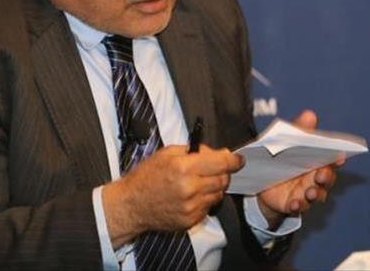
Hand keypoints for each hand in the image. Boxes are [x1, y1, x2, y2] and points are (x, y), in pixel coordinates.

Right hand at [103, 144, 243, 246]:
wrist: (132, 204)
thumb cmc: (146, 177)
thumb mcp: (166, 153)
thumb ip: (193, 150)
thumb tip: (216, 152)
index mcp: (183, 167)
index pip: (221, 162)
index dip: (233, 159)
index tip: (238, 159)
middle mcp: (189, 188)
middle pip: (223, 179)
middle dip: (223, 172)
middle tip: (215, 169)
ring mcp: (190, 207)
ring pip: (218, 194)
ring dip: (214, 187)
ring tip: (199, 182)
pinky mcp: (190, 220)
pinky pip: (208, 208)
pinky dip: (205, 200)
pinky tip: (192, 195)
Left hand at [256, 109, 342, 227]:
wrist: (262, 180)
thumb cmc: (281, 158)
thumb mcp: (287, 142)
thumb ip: (299, 130)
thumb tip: (310, 114)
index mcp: (316, 162)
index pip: (331, 160)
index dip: (337, 158)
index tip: (340, 156)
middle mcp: (314, 179)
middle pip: (326, 179)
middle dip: (326, 177)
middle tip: (322, 174)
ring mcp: (305, 192)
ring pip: (316, 195)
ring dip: (314, 194)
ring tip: (310, 192)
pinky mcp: (293, 203)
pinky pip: (299, 207)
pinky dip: (298, 205)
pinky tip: (295, 203)